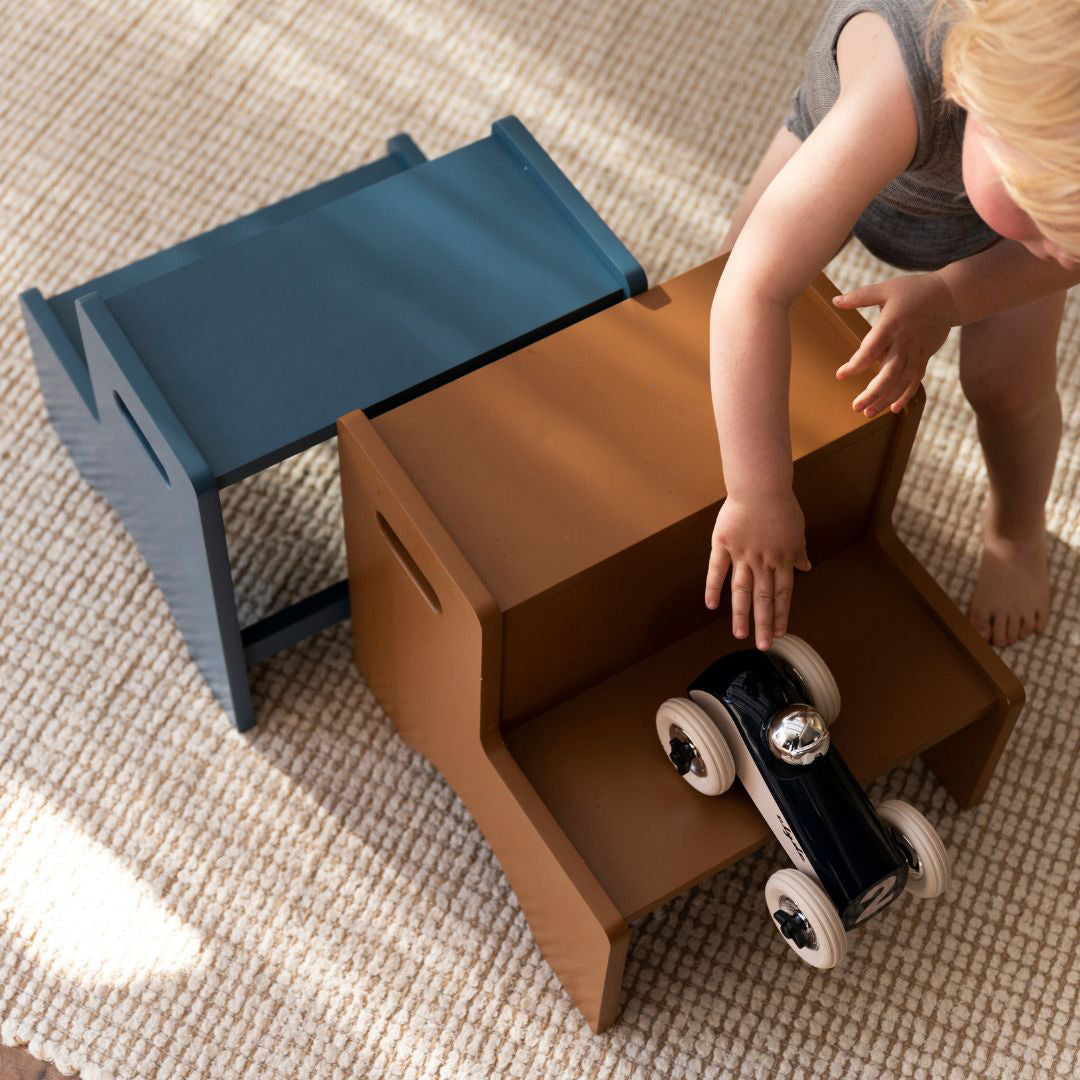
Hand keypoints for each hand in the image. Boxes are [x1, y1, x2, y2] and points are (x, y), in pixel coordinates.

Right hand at [705, 490, 811, 649]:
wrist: (760, 485)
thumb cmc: (781, 505)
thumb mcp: (797, 529)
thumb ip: (798, 550)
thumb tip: (807, 566)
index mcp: (782, 558)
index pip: (783, 593)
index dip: (782, 614)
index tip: (780, 633)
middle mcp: (763, 561)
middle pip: (763, 598)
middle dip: (764, 624)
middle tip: (763, 646)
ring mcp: (742, 554)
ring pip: (741, 590)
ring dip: (741, 614)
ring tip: (740, 635)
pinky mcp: (723, 544)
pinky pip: (717, 569)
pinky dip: (713, 587)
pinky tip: (712, 605)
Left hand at [832, 273, 958, 416]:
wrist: (951, 295)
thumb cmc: (914, 290)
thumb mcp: (886, 288)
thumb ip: (859, 296)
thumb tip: (834, 301)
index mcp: (891, 324)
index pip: (871, 349)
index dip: (856, 364)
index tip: (840, 375)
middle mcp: (905, 341)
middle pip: (889, 373)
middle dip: (873, 392)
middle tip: (855, 407)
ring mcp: (917, 351)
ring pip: (902, 381)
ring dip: (886, 399)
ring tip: (868, 413)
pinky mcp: (925, 357)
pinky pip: (915, 380)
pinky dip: (905, 395)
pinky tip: (893, 408)